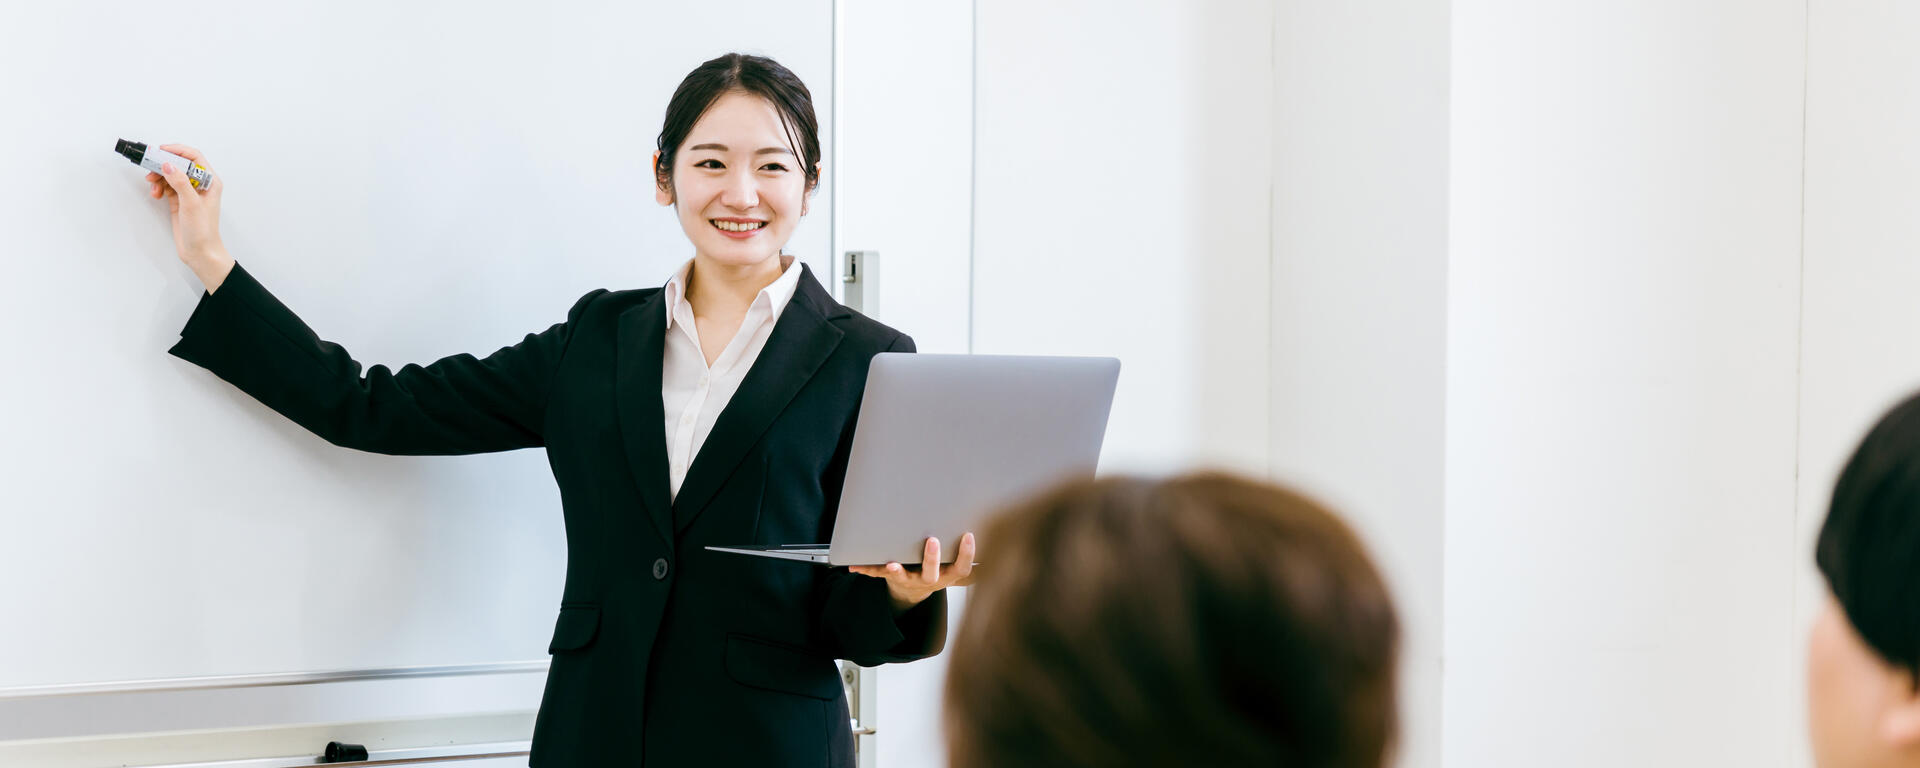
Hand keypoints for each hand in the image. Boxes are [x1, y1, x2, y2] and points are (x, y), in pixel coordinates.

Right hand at [144, 143, 227, 268]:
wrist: (200, 252)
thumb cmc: (203, 231)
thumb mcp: (191, 203)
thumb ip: (180, 182)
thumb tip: (168, 164)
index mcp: (210, 181)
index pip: (194, 157)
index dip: (177, 151)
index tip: (160, 151)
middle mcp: (201, 185)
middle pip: (179, 165)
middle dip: (164, 165)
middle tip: (150, 168)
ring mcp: (189, 193)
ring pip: (170, 175)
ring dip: (159, 177)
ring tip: (153, 186)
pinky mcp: (179, 201)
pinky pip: (166, 187)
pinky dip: (159, 187)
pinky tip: (155, 194)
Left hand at [850, 533, 975, 614]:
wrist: (913, 591)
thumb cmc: (935, 567)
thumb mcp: (951, 561)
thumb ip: (958, 546)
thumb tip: (973, 521)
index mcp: (947, 574)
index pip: (962, 567)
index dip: (967, 553)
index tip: (968, 535)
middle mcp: (930, 580)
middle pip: (932, 574)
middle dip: (932, 558)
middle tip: (932, 540)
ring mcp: (910, 581)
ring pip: (904, 578)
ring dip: (897, 571)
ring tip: (891, 564)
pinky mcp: (892, 579)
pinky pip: (878, 574)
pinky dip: (867, 569)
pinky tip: (854, 565)